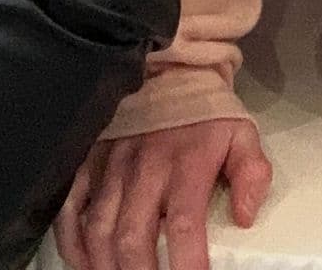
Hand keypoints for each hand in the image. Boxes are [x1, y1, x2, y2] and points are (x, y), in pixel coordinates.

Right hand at [56, 114, 272, 269]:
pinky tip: (83, 263)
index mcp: (186, 162)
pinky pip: (70, 206)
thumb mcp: (242, 135)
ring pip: (98, 227)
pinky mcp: (90, 160)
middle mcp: (145, 166)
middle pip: (133, 235)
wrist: (170, 71)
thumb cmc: (206, 115)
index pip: (185, 223)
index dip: (187, 263)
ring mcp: (113, 165)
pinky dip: (71, 241)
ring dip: (105, 264)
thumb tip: (245, 216)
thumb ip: (251, 174)